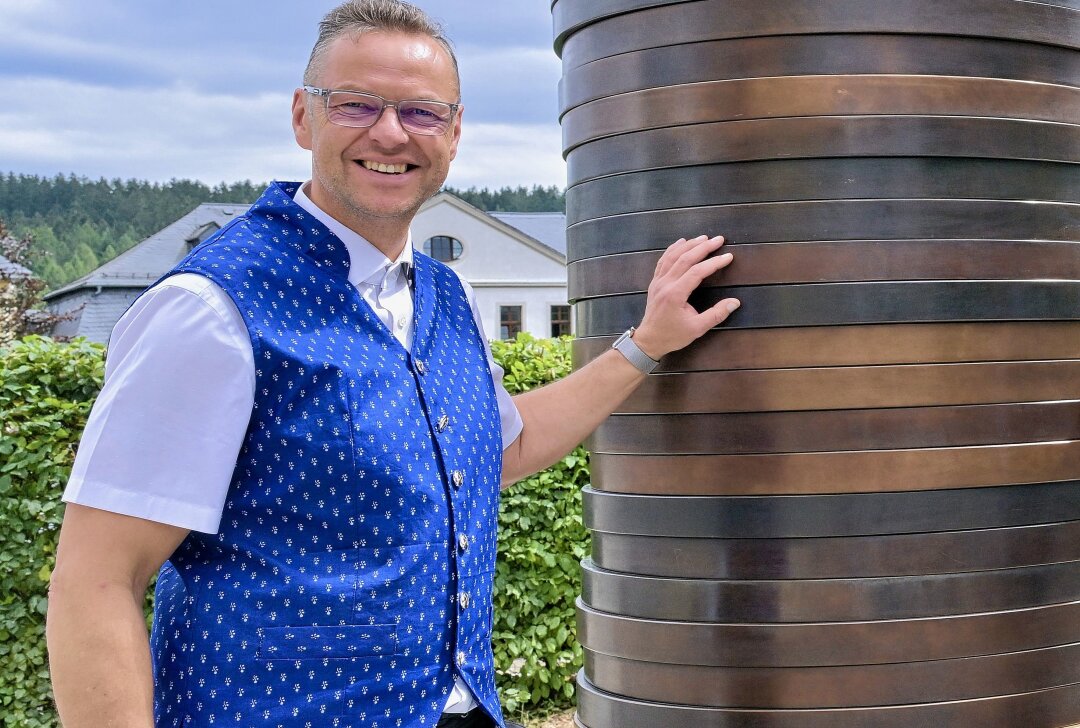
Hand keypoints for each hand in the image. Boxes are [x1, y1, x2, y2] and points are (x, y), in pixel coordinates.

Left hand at [631, 235, 739, 359]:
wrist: (649, 340)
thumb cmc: (673, 335)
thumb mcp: (697, 329)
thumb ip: (716, 314)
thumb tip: (735, 302)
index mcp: (675, 294)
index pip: (697, 272)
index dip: (714, 263)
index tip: (728, 256)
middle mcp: (665, 284)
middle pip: (685, 259)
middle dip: (703, 247)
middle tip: (719, 239)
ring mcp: (658, 281)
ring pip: (673, 256)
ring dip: (689, 245)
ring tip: (704, 238)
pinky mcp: (654, 282)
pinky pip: (663, 260)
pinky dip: (673, 249)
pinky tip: (681, 242)